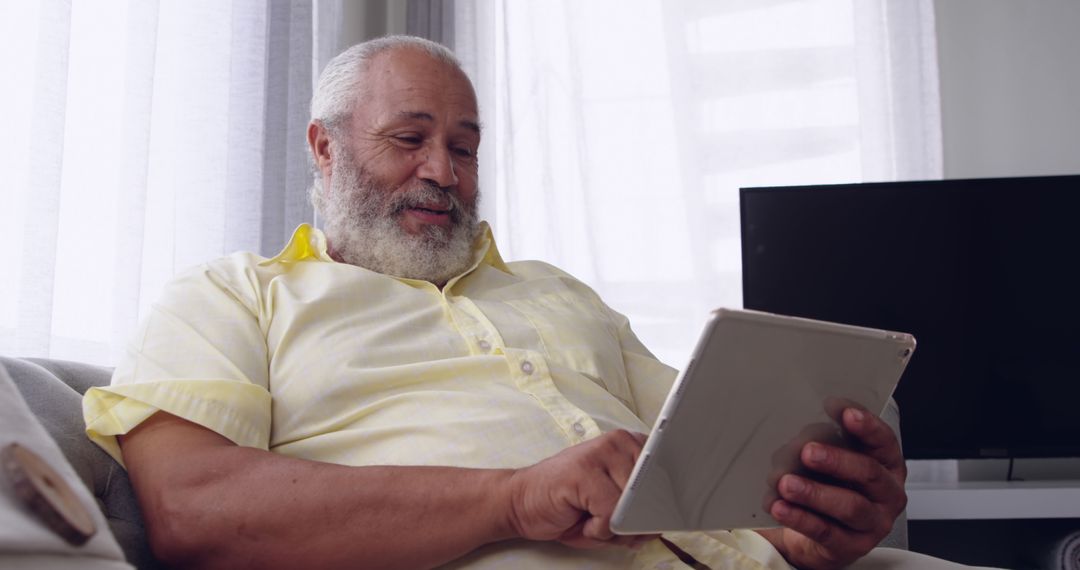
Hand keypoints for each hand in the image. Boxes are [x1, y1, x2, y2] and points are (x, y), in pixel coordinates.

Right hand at [505, 429, 655, 549]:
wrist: (522, 504)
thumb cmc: (570, 508)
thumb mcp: (613, 511)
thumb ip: (639, 514)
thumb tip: (660, 525)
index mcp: (632, 446)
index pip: (669, 476)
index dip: (664, 503)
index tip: (660, 515)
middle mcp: (619, 442)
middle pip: (653, 494)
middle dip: (633, 522)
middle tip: (608, 522)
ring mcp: (600, 453)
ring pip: (632, 506)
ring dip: (613, 528)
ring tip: (591, 517)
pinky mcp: (584, 470)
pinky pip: (611, 513)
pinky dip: (597, 530)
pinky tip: (581, 519)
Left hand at [760, 407, 907, 569]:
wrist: (819, 533)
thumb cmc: (829, 485)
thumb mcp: (831, 459)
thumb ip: (825, 440)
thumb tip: (801, 427)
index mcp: (887, 464)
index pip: (884, 441)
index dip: (866, 426)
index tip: (844, 412)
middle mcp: (887, 493)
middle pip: (869, 473)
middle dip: (837, 460)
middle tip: (807, 451)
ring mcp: (873, 523)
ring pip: (849, 506)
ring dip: (815, 493)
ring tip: (787, 483)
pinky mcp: (851, 546)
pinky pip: (825, 531)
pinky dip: (800, 518)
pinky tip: (780, 507)